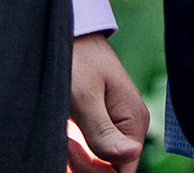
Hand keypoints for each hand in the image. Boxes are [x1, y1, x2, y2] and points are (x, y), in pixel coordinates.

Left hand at [66, 31, 146, 172]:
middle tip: (62, 141)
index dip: (95, 171)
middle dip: (82, 166)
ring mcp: (114, 129)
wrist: (68, 36)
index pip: (123, 171)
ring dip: (75, 161)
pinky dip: (72, 156)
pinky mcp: (99, 127)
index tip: (70, 148)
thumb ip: (103, 132)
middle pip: (109, 172)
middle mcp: (128, 129)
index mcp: (133, 122)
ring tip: (60, 135)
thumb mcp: (84, 98)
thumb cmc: (76, 62)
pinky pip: (90, 156)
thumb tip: (130, 155)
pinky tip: (62, 139)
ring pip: (97, 166)